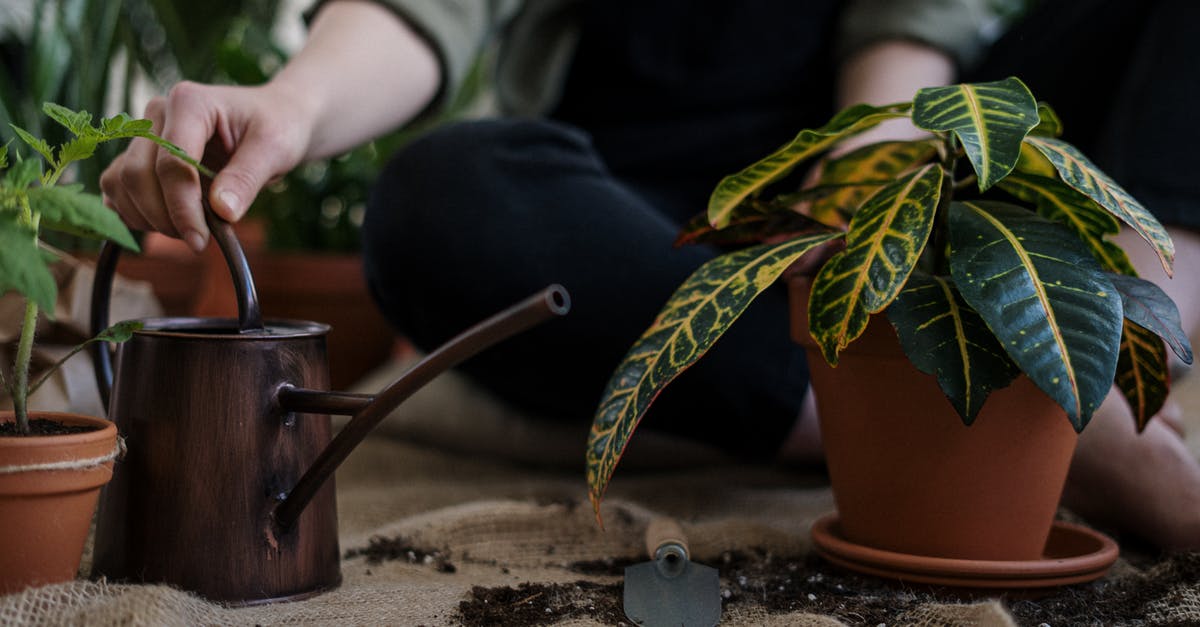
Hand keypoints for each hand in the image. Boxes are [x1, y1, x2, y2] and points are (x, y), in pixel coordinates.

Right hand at [100, 80, 312, 251]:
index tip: (201, 241)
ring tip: (188, 229)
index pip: (172, 164)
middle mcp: (157, 113)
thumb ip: (247, 178)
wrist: (274, 119)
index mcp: (190, 102)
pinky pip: (116, 187)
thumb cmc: (277, 127)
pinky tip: (167, 222)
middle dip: (164, 217)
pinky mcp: (139, 153)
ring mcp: (144, 133)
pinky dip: (134, 212)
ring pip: (120, 182)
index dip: (182, 208)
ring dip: (147, 217)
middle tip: (199, 240)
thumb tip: (222, 213)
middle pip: (137, 175)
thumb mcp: (275, 149)